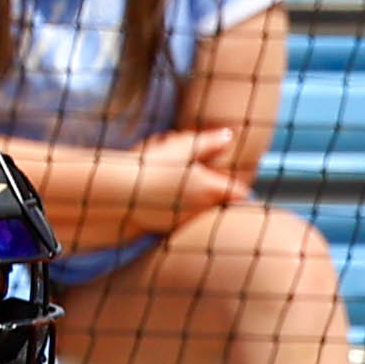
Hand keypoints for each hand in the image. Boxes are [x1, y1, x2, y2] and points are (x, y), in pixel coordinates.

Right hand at [128, 124, 251, 229]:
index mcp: (212, 188)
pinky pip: (184, 220)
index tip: (228, 180)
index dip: (236, 185)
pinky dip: (180, 211)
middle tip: (198, 179)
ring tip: (176, 186)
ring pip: (204, 212)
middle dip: (217, 192)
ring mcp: (189, 220)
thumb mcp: (183, 147)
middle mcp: (205, 207)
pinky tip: (163, 199)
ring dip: (198, 202)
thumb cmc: (153, 164)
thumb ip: (210, 142)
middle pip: (223, 203)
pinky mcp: (173, 229)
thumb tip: (229, 134)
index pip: (241, 192)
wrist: (123, 192)